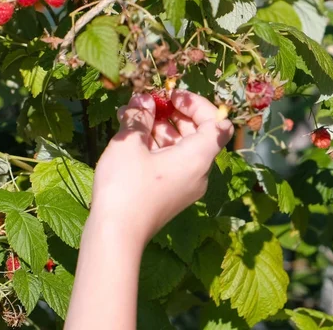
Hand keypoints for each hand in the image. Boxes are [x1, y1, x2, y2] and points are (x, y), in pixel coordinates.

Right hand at [90, 89, 233, 243]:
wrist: (116, 235)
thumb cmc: (125, 186)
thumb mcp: (129, 144)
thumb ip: (140, 116)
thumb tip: (144, 100)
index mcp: (199, 157)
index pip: (217, 121)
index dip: (196, 103)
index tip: (171, 95)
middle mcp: (199, 172)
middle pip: (197, 133)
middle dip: (172, 113)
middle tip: (147, 102)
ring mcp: (186, 185)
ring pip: (181, 147)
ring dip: (159, 128)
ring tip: (131, 115)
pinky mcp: (171, 194)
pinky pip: (171, 162)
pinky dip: (155, 147)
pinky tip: (131, 137)